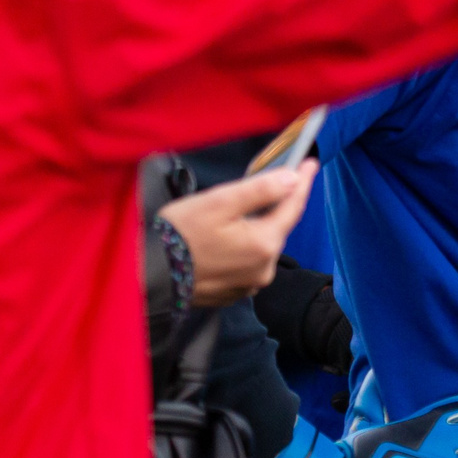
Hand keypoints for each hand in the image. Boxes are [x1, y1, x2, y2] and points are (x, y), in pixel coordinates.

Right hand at [161, 163, 314, 305]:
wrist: (146, 276)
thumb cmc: (178, 234)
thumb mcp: (218, 203)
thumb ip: (259, 190)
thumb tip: (293, 179)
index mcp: (264, 245)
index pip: (293, 207)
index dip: (303, 183)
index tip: (312, 163)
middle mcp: (264, 270)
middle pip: (278, 228)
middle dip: (277, 204)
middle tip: (271, 181)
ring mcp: (249, 285)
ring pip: (262, 246)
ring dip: (258, 227)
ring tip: (242, 210)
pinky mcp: (233, 293)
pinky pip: (247, 263)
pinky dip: (244, 246)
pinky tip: (228, 237)